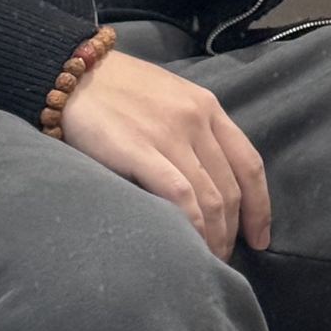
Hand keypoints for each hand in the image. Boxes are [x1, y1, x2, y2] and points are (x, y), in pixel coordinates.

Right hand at [61, 51, 270, 258]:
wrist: (69, 71)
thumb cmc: (115, 90)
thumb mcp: (168, 98)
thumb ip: (191, 132)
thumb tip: (206, 184)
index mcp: (207, 107)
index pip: (249, 164)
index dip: (260, 207)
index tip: (259, 238)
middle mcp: (197, 120)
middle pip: (230, 189)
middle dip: (232, 231)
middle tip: (221, 257)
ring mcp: (171, 134)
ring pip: (210, 198)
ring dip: (213, 237)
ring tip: (205, 259)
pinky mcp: (140, 149)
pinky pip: (181, 196)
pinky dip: (192, 226)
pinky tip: (189, 245)